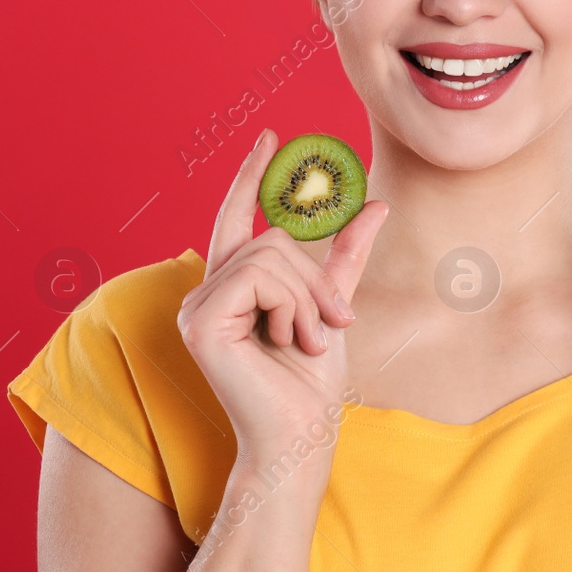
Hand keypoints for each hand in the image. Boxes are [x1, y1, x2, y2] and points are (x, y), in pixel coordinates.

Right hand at [177, 127, 387, 462]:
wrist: (301, 435)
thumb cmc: (310, 383)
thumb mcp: (332, 306)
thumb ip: (344, 257)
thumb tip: (375, 204)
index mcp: (229, 288)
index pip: (235, 218)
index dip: (250, 175)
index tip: (271, 135)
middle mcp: (203, 293)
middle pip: (268, 239)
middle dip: (314, 277)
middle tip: (335, 321)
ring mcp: (195, 308)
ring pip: (268, 256)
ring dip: (307, 298)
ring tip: (308, 338)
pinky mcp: (200, 322)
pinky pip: (259, 278)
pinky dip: (291, 307)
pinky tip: (287, 342)